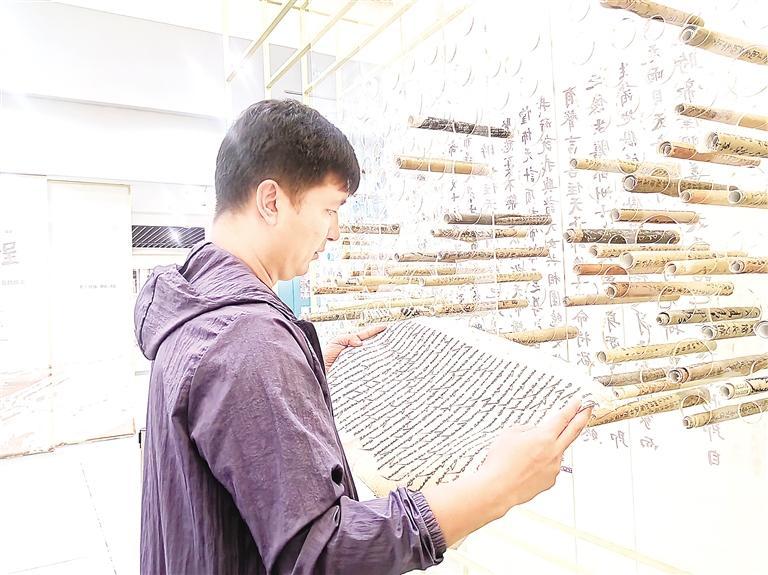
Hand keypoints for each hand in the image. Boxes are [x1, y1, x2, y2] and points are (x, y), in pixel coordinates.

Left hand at [323, 326, 385, 370]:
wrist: (321, 371)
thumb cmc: (326, 355)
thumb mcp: (336, 341)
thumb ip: (348, 338)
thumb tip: (361, 343)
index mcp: (353, 343)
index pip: (366, 335)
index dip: (375, 330)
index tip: (385, 327)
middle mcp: (357, 352)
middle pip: (372, 346)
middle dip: (382, 342)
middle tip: (392, 339)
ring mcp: (358, 362)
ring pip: (372, 357)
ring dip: (380, 356)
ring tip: (390, 353)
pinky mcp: (357, 371)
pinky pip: (368, 369)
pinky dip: (374, 368)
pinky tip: (381, 368)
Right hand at [478, 398, 592, 513]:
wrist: (498, 488)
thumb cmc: (501, 462)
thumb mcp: (510, 434)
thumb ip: (527, 429)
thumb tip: (536, 432)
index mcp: (544, 437)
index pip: (563, 418)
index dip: (572, 408)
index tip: (579, 402)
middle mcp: (554, 452)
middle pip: (573, 432)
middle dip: (582, 418)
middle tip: (588, 410)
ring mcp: (554, 468)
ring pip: (558, 451)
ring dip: (551, 446)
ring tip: (529, 451)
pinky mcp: (550, 480)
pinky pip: (550, 466)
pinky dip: (542, 463)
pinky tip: (526, 465)